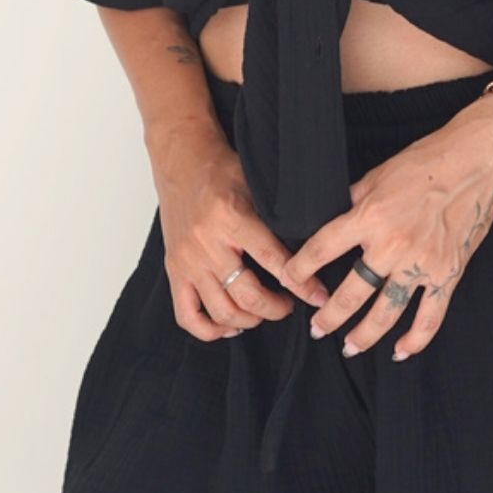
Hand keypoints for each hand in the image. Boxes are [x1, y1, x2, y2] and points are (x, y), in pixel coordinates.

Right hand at [149, 122, 329, 340]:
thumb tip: (313, 249)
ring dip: (249, 320)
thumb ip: (277, 218)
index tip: (319, 296)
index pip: (273, 260)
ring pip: (221, 310)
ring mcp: (187, 261)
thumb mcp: (256, 185)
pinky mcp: (173, 270)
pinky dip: (210, 330)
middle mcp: (207, 243)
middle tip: (290, 305)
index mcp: (231, 218)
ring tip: (264, 312)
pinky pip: (188, 316)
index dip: (301, 283)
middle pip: (247, 295)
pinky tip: (229, 325)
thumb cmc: (222, 170)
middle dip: (276, 308)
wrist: (181, 161)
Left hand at [278, 94, 492, 360]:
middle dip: (328, 316)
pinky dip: (415, 340)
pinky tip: (399, 351)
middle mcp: (392, 244)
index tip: (290, 281)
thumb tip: (330, 217)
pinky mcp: (448, 273)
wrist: (474, 161)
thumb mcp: (378, 175)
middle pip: (350, 292)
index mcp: (370, 216)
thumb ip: (353, 201)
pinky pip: (430, 317)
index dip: (300, 268)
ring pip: (385, 313)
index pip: (322, 248)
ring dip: (363, 335)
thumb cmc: (425, 161)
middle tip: (316, 329)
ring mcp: (421, 263)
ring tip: (348, 347)